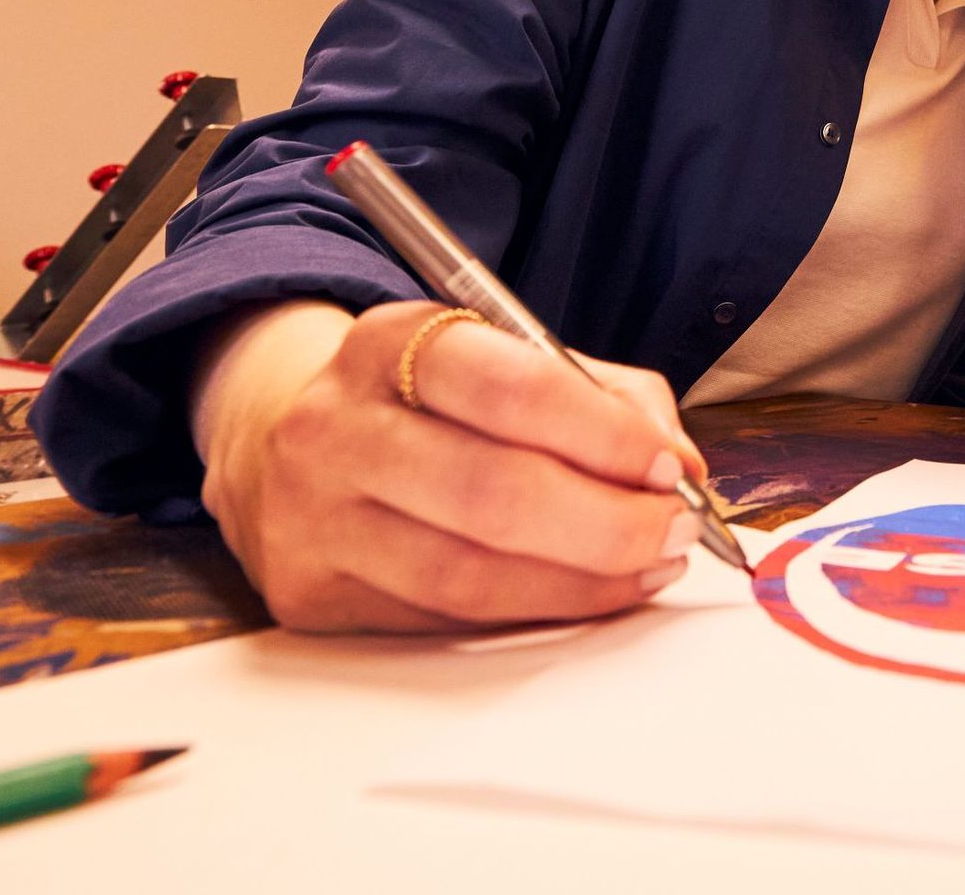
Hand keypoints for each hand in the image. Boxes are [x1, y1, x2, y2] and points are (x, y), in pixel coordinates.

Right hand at [196, 300, 710, 632]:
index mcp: (388, 343)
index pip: (510, 389)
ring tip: (647, 566)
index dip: (605, 436)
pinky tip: (584, 595)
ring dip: (581, 582)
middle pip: (490, 493)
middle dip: (607, 523)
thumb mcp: (501, 356)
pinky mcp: (310, 595)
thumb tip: (679, 468)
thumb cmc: (424, 399)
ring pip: (467, 575)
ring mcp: (311, 518)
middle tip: (674, 529)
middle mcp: (334, 427)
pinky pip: (441, 621)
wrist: (284, 438)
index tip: (670, 467)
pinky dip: (531, 614)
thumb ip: (603, 397)